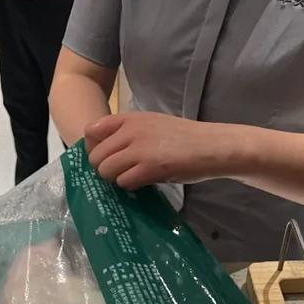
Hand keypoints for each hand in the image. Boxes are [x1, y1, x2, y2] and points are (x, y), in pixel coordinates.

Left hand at [84, 112, 231, 189]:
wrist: (213, 146)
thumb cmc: (184, 138)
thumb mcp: (153, 124)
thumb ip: (128, 133)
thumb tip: (104, 152)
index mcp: (130, 118)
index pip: (91, 131)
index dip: (94, 149)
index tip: (106, 157)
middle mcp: (131, 130)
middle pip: (96, 156)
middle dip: (104, 169)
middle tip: (120, 172)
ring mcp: (140, 149)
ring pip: (106, 170)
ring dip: (115, 179)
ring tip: (132, 177)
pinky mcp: (149, 167)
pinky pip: (123, 182)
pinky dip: (130, 185)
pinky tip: (143, 181)